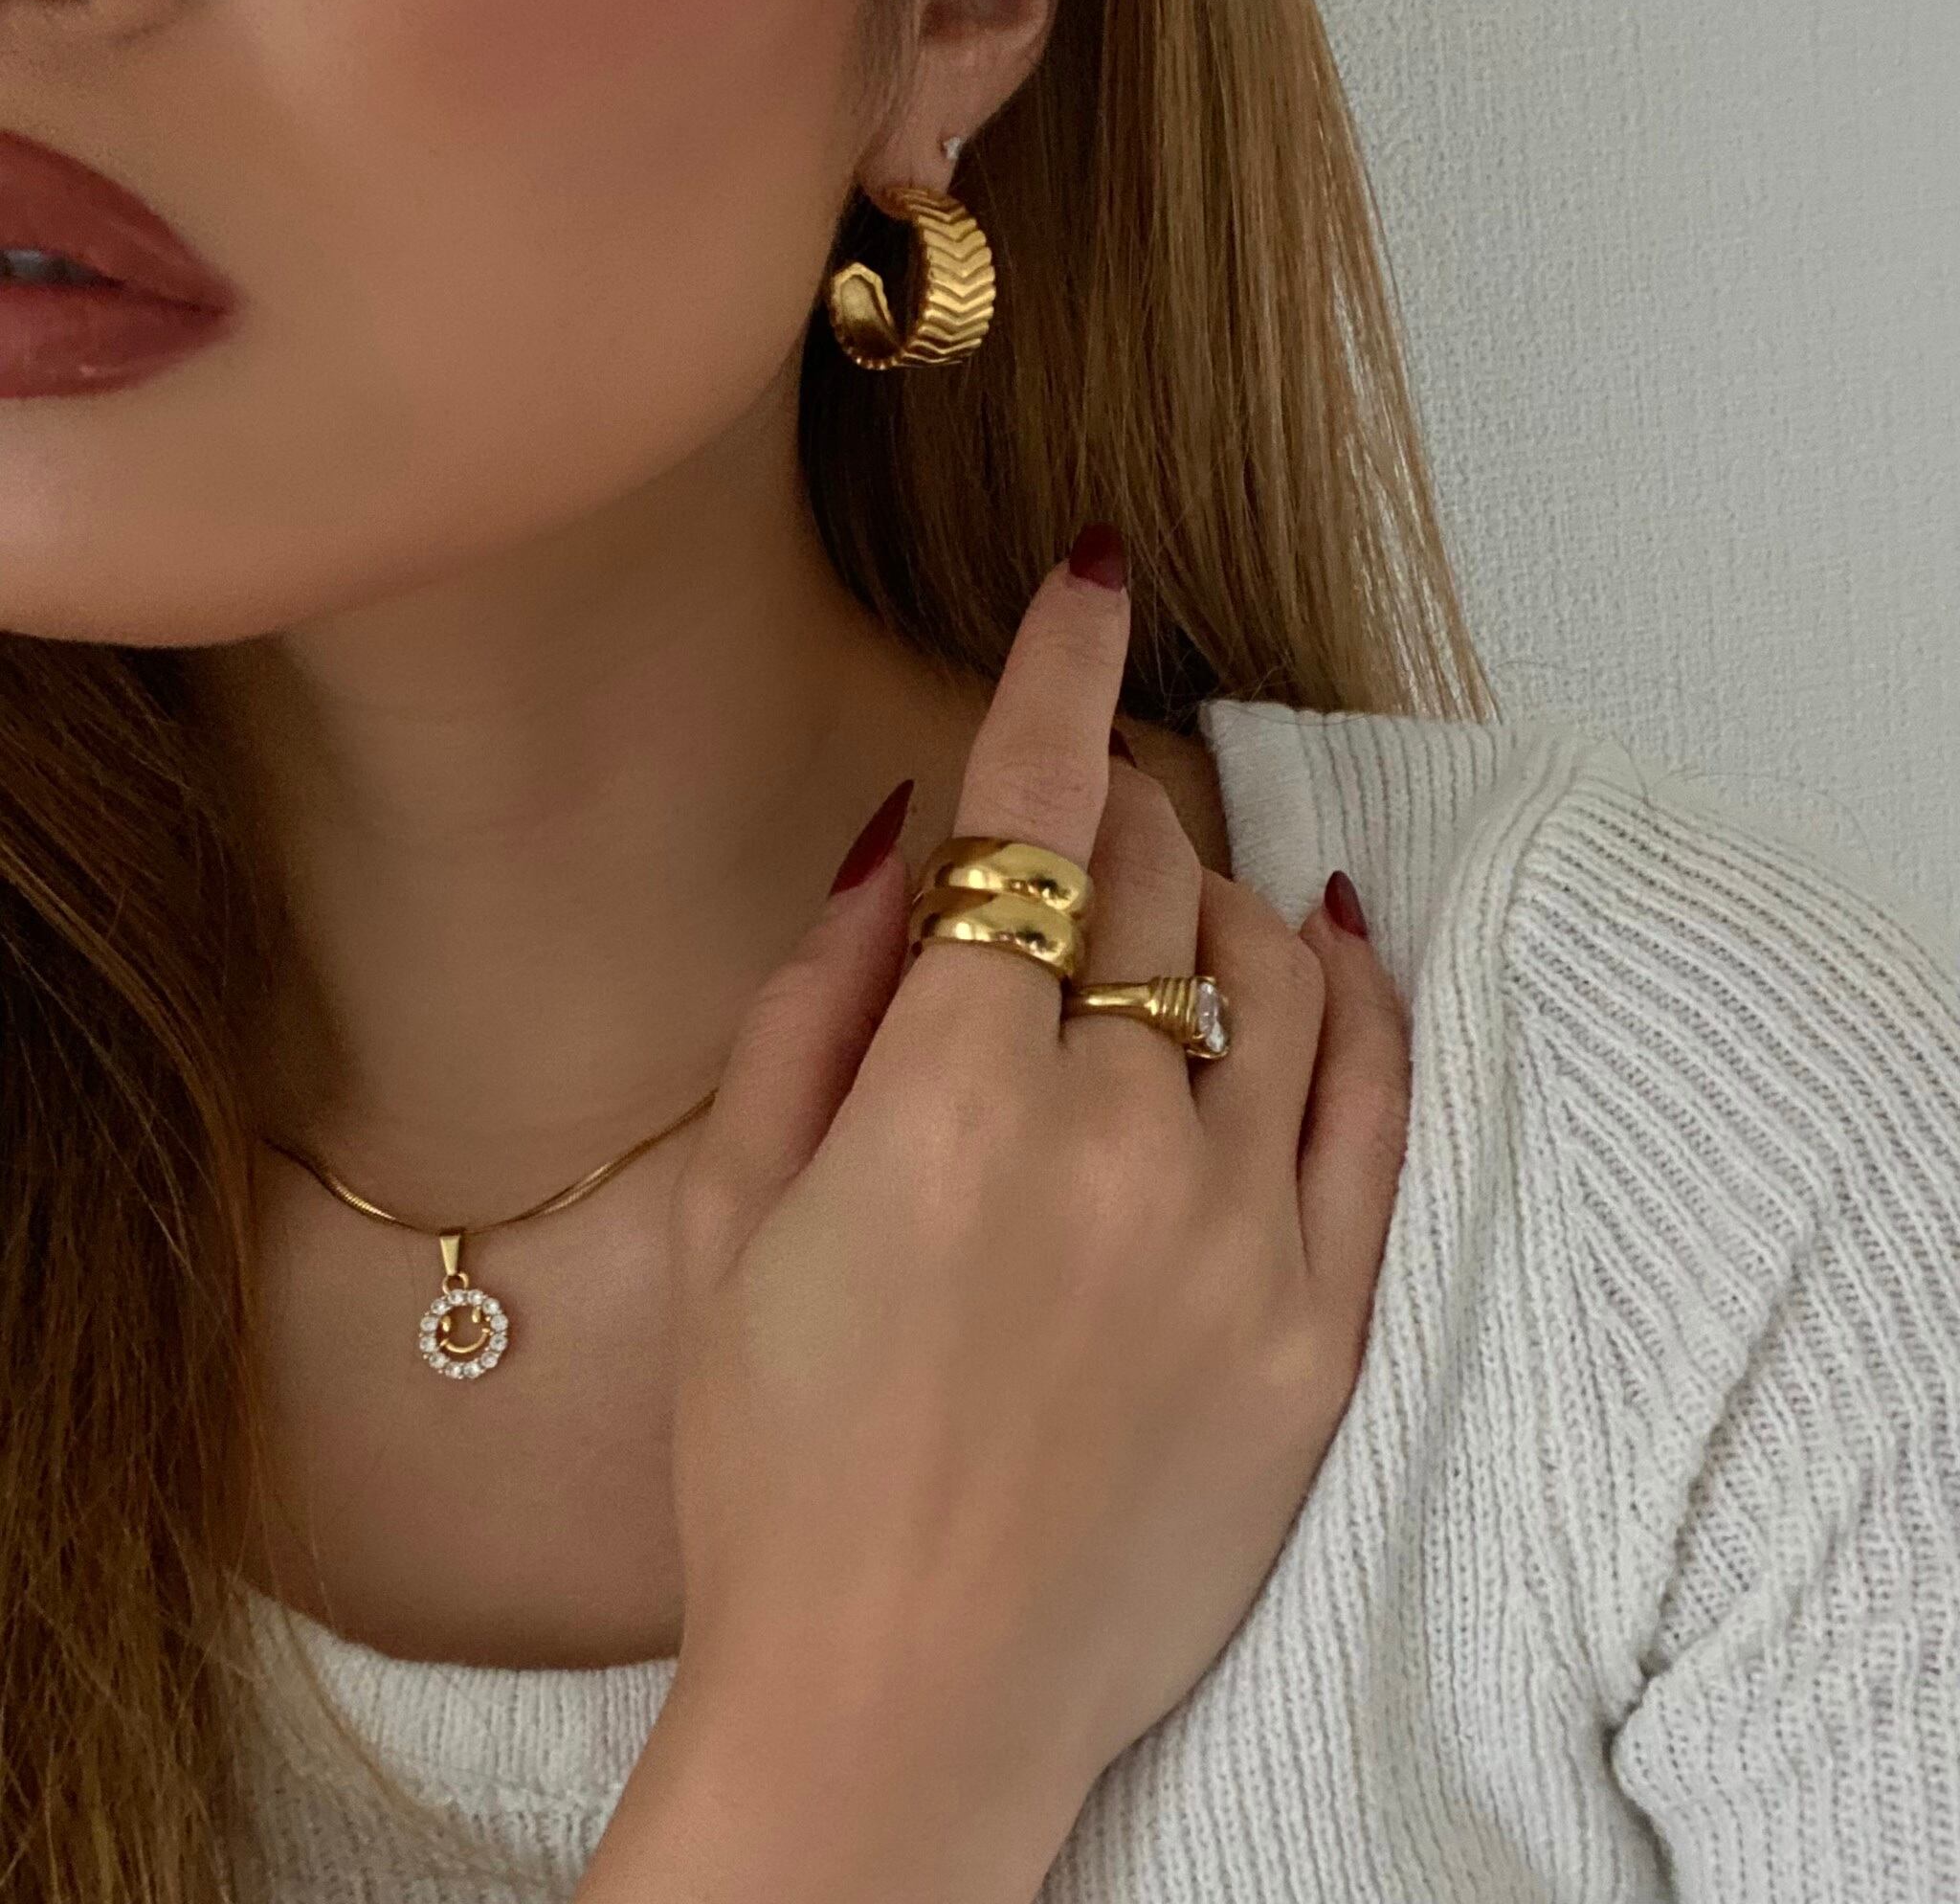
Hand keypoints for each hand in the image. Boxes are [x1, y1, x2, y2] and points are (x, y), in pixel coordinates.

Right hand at [661, 551, 1408, 1819]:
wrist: (899, 1702)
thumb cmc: (775, 1465)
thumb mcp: (730, 1214)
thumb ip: (812, 998)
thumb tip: (899, 835)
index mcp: (948, 1098)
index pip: (1033, 813)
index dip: (1061, 669)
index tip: (1096, 577)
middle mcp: (1114, 1138)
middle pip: (1149, 874)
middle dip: (1107, 814)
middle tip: (1069, 832)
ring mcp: (1238, 1230)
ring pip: (1268, 958)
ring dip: (1207, 895)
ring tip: (1159, 909)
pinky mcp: (1318, 1322)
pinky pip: (1371, 1092)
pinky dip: (1349, 988)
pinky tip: (1320, 936)